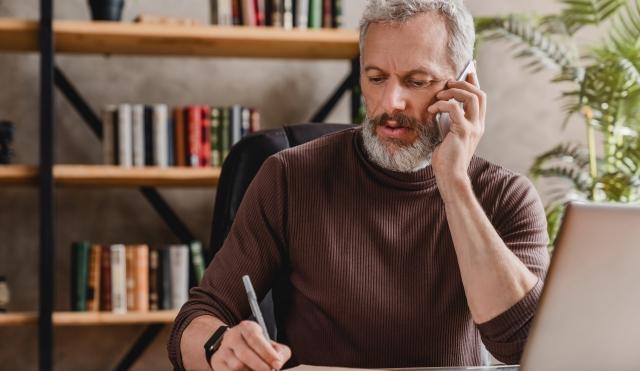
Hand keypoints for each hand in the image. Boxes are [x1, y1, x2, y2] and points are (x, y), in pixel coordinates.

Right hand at [211, 321, 290, 370]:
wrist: (232, 347)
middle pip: (245, 355)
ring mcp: (223, 350)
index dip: (267, 353)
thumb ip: (279, 352)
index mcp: (246, 328)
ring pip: (237, 366)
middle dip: (260, 366)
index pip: (255, 339)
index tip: (277, 364)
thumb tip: (278, 363)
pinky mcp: (218, 363)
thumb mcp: (269, 343)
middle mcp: (232, 337)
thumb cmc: (255, 347)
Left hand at [427, 72, 485, 197]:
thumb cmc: (446, 159)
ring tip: (438, 96)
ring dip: (454, 92)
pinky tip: (431, 110)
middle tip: (447, 83)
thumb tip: (441, 107)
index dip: (474, 82)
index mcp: (476, 124)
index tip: (467, 70)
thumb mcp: (449, 135)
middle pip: (480, 94)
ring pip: (472, 97)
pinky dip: (442, 105)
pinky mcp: (463, 132)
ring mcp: (473, 128)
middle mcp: (478, 125)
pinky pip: (454, 109)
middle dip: (463, 83)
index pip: (480, 98)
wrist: (450, 176)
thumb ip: (450, 121)